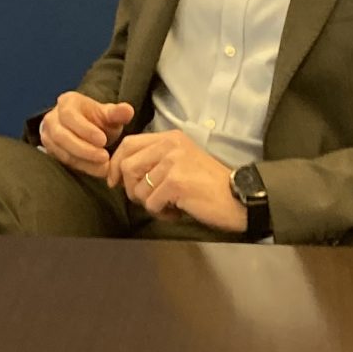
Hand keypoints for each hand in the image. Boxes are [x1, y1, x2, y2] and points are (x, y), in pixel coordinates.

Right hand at [36, 91, 133, 179]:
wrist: (86, 131)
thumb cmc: (97, 120)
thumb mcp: (108, 114)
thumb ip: (117, 113)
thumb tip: (128, 110)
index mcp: (66, 103)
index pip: (70, 116)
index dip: (85, 130)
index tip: (103, 141)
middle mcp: (52, 119)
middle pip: (62, 136)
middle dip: (84, 149)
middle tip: (104, 158)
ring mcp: (49, 137)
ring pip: (61, 152)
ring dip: (84, 161)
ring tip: (104, 167)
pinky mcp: (51, 152)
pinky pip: (64, 162)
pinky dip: (81, 167)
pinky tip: (97, 171)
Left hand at [107, 130, 248, 233]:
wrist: (238, 198)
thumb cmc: (208, 185)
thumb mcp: (181, 162)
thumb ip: (155, 161)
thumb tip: (121, 174)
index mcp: (170, 138)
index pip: (128, 144)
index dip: (115, 165)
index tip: (114, 182)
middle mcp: (170, 145)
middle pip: (127, 167)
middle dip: (132, 189)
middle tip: (151, 200)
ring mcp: (173, 162)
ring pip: (138, 189)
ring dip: (150, 204)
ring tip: (170, 205)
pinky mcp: (176, 182)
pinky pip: (151, 203)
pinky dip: (162, 213)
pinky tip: (179, 210)